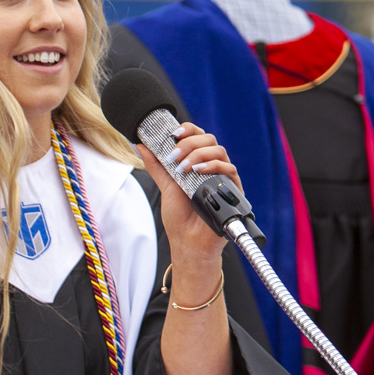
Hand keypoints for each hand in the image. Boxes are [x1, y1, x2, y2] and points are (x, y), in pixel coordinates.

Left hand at [136, 123, 240, 263]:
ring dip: (199, 154)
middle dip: (189, 143)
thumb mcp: (165, 187)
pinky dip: (213, 166)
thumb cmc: (179, 218)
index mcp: (197, 163)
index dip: (187, 130)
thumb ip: (156, 166)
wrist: (189, 244)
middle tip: (174, 155)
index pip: (197, 136)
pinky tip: (198, 171)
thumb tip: (141, 145)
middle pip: (209, 140)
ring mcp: (222, 178)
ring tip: (183, 167)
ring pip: (219, 151)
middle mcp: (211, 167)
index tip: (173, 134)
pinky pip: (230, 170)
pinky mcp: (232, 191)